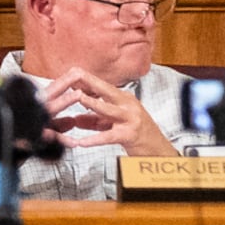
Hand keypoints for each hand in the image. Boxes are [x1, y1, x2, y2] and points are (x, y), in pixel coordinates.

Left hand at [41, 71, 175, 157]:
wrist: (157, 149)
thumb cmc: (135, 133)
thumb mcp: (111, 123)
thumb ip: (92, 120)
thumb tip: (73, 118)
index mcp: (122, 99)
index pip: (101, 86)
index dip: (85, 80)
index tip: (68, 75)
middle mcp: (127, 105)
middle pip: (106, 90)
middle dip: (89, 82)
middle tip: (71, 76)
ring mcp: (130, 119)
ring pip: (109, 109)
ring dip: (94, 103)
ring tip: (78, 98)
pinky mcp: (130, 135)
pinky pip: (109, 136)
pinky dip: (94, 139)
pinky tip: (82, 142)